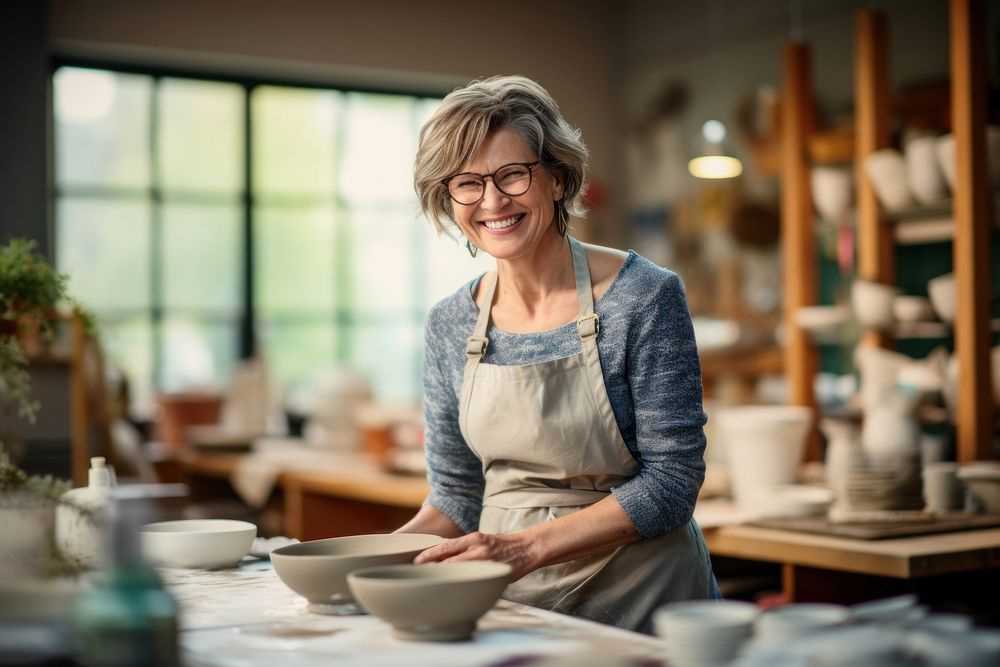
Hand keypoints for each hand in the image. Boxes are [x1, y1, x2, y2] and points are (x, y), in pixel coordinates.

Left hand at [412, 531, 537, 580]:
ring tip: (433, 583)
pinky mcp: (493, 573)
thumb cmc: (503, 545)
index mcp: (473, 538)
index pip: (446, 546)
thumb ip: (466, 548)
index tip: (416, 561)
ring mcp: (485, 562)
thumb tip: (446, 558)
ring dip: (446, 577)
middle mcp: (477, 548)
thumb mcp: (482, 540)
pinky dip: (463, 584)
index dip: (429, 554)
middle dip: (433, 568)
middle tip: (419, 575)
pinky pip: (475, 580)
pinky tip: (456, 590)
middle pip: (449, 559)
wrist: (527, 548)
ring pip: (459, 571)